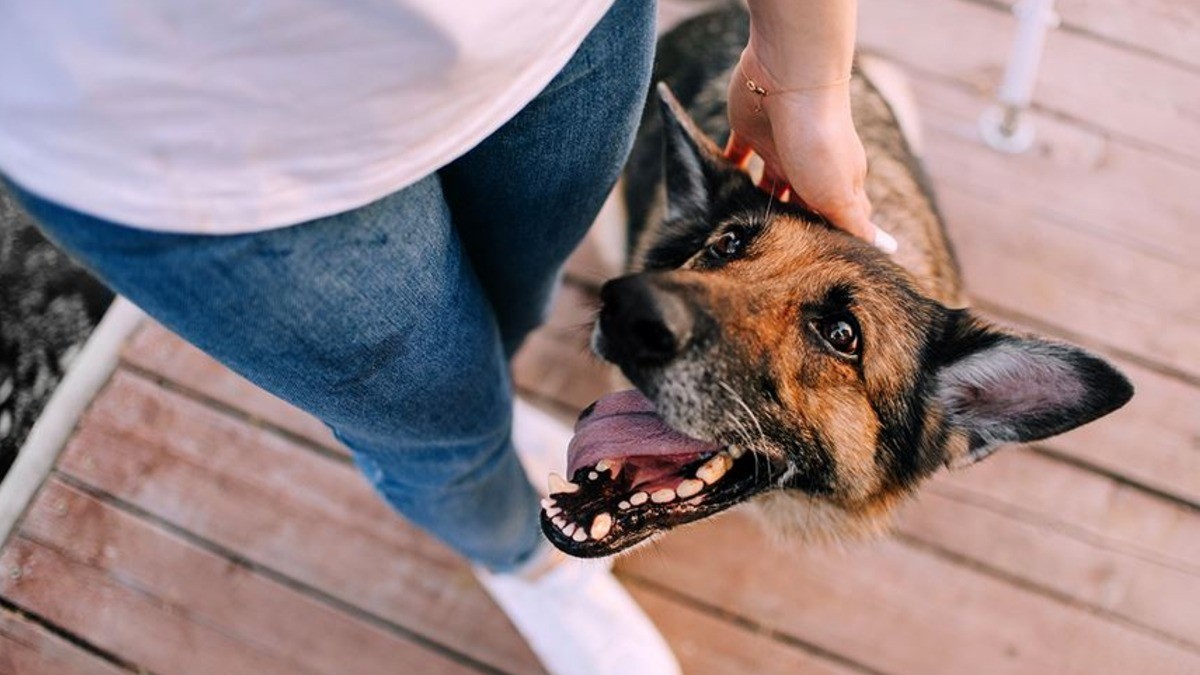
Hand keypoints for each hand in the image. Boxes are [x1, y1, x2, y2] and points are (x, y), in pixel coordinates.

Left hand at [725, 49, 895, 251]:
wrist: (790, 78)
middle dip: (789, 225)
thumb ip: (854, 223)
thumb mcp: (840, 194)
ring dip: (757, 203)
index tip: (815, 264)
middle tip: (769, 255)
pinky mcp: (751, 131)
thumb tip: (884, 247)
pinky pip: (736, 155)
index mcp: (837, 179)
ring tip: (741, 232)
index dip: (830, 237)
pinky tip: (716, 191)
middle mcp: (809, 165)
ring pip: (768, 184)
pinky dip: (728, 171)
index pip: (839, 214)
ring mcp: (780, 147)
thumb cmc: (819, 141)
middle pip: (800, 202)